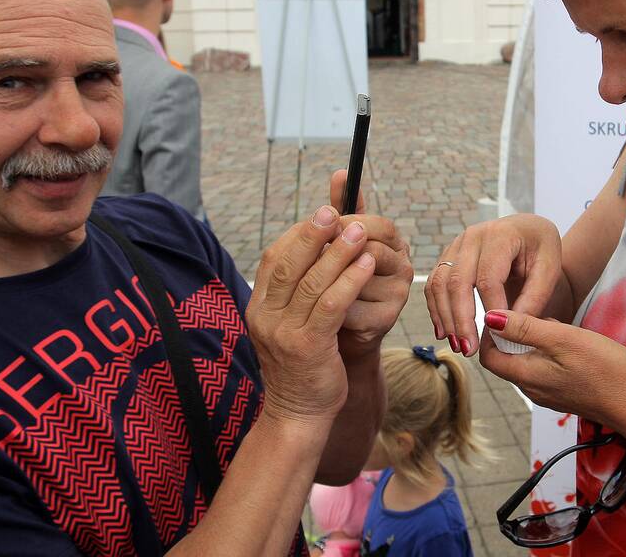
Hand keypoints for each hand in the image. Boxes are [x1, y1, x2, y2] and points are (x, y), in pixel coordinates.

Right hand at [246, 204, 376, 425]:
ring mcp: (284, 332)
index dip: (298, 234)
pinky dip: (350, 280)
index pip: (274, 259)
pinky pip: (330, 305)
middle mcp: (265, 317)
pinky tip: (367, 264)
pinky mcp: (308, 347)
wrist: (297, 415)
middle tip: (333, 210)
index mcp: (259, 308)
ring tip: (360, 231)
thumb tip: (314, 251)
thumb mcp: (290, 325)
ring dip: (338, 252)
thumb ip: (296, 292)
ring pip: (311, 281)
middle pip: (288, 263)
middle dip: (313, 233)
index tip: (322, 215)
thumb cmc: (302, 366)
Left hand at [328, 169, 411, 359]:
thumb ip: (340, 208)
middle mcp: (403, 266)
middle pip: (372, 250)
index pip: (381, 225)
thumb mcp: (337, 241)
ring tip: (306, 284)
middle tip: (310, 257)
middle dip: (336, 253)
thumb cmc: (335, 278)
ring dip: (328, 281)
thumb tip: (340, 173)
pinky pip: (351, 307)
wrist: (336, 331)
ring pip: (359, 280)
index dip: (349, 224)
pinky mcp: (386, 321)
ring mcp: (398, 295)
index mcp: (393, 243)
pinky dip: (328, 307)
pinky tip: (313, 308)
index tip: (324, 226)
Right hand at [424, 214, 560, 356]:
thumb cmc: (540, 250)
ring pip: (439, 283)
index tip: (497, 336)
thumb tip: (506, 328)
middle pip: (457, 281)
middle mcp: (473, 236)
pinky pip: (434, 283)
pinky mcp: (448, 255)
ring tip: (458, 346)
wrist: (528, 232)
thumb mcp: (549, 270)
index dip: (490, 310)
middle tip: (469, 350)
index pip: (489, 278)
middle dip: (461, 320)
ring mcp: (456, 244)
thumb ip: (533, 298)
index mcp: (502, 235)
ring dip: (445, 318)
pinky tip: (445, 332)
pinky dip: (436, 309)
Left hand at [478, 309, 625, 441]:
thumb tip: (490, 318)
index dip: (490, 334)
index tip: (506, 314)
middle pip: (505, 361)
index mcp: (526, 377)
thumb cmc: (605, 370)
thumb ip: (524, 329)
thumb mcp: (562, 339)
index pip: (488, 358)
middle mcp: (532, 390)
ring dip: (532, 343)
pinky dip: (547, 353)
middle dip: (512, 336)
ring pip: (526, 364)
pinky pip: (543, 370)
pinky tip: (569, 343)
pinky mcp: (564, 394)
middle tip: (533, 315)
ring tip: (554, 327)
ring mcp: (548, 395)